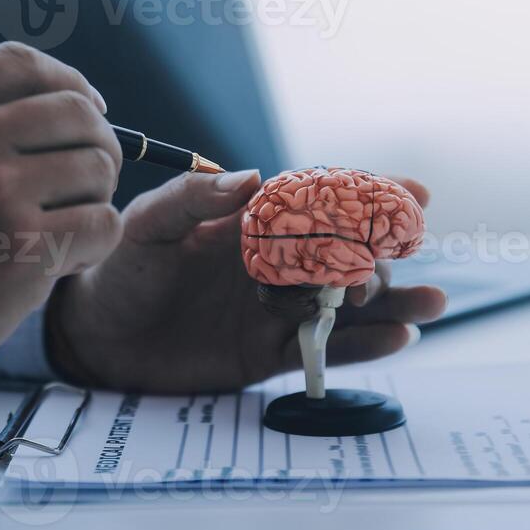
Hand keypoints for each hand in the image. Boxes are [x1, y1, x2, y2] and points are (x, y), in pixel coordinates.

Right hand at [0, 42, 121, 392]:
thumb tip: (81, 103)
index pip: (23, 65)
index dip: (72, 83)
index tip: (92, 107)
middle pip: (76, 113)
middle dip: (99, 143)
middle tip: (90, 180)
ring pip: (99, 168)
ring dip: (96, 199)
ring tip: (66, 227)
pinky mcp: (22, 249)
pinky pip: (104, 223)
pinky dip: (96, 243)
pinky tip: (64, 261)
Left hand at [47, 170, 445, 392]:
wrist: (98, 337)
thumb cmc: (120, 269)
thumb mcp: (147, 225)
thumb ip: (192, 199)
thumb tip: (252, 177)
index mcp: (253, 225)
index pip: (322, 205)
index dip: (371, 198)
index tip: (416, 195)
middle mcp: (275, 265)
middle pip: (346, 257)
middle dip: (383, 257)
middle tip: (398, 262)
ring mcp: (277, 310)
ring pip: (346, 307)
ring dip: (391, 303)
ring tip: (431, 303)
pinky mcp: (269, 353)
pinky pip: (324, 350)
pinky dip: (361, 347)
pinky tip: (398, 339)